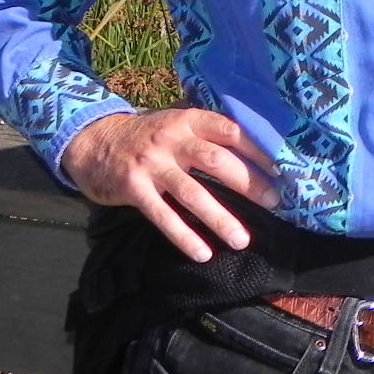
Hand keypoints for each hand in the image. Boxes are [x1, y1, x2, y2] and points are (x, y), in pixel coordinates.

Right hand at [61, 109, 281, 262]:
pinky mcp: (134, 189)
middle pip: (217, 162)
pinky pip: (163, 216)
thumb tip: (254, 148)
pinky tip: (203, 253)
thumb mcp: (177, 122)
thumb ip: (206, 132)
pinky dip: (184, 236)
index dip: (257, 149)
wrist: (93, 140)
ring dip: (220, 218)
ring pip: (192, 194)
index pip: (231, 131)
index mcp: (189, 120)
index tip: (280, 169)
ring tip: (242, 239)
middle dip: (249, 183)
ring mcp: (152, 164)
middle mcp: (173, 139)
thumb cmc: (147, 134)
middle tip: (274, 203)